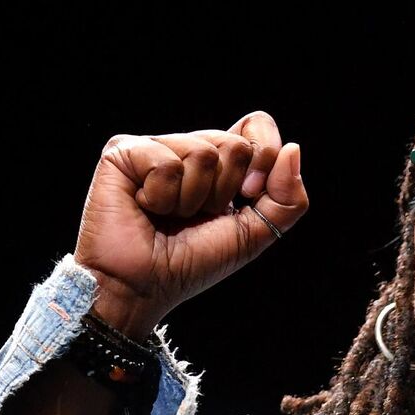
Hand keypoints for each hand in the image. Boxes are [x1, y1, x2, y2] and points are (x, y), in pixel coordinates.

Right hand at [74, 111, 307, 335]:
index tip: (247, 195)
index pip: (257, 126)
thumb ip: (287, 198)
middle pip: (235, 143)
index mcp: (219, 162)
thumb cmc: (191, 262)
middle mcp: (187, 147)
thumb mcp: (254, 233)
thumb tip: (292, 149)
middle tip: (195, 215)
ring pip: (202, 152)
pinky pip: (165, 162)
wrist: (143, 288)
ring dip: (191, 199)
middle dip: (224, 191)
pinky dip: (161, 196)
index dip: (263, 157)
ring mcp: (155, 146)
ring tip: (167, 214)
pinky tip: (143, 207)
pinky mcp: (122, 151)